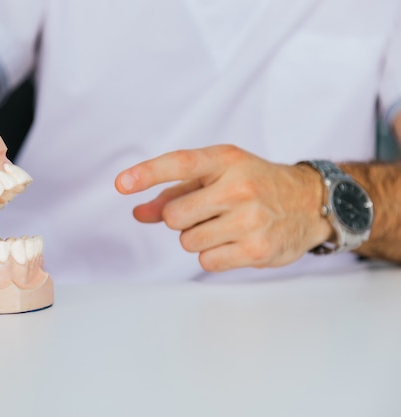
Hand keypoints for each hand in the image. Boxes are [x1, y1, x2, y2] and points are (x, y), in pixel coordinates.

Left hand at [115, 145, 332, 271]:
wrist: (310, 203)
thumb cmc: (253, 185)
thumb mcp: (217, 177)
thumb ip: (174, 193)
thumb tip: (139, 213)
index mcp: (226, 160)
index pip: (180, 164)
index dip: (147, 173)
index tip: (120, 184)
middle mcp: (240, 186)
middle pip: (173, 215)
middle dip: (180, 218)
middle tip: (207, 211)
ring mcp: (251, 219)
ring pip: (187, 241)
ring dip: (197, 237)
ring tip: (225, 225)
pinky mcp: (257, 249)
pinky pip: (206, 261)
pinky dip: (213, 255)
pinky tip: (235, 241)